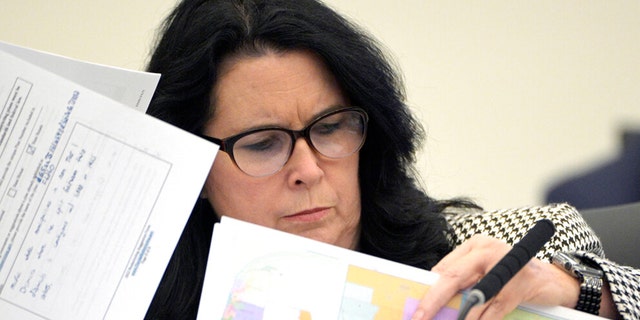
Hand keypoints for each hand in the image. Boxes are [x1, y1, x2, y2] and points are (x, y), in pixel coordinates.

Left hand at [411, 234, 579, 319]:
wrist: (553, 280)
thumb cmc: (513, 275)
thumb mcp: (485, 268)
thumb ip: (463, 275)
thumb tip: (434, 293)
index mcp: (476, 245)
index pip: (445, 268)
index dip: (429, 289)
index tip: (416, 307)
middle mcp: (488, 252)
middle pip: (452, 279)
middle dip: (432, 302)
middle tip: (418, 318)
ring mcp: (504, 269)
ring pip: (471, 301)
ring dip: (460, 319)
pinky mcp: (517, 288)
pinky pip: (490, 313)